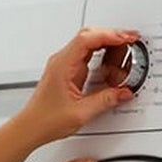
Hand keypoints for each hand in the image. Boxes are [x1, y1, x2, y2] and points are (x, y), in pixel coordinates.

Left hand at [19, 27, 140, 145]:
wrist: (31, 127)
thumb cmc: (46, 119)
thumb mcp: (81, 112)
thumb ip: (106, 100)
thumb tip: (124, 92)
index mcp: (63, 65)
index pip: (88, 39)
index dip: (110, 35)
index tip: (127, 38)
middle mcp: (62, 60)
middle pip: (89, 36)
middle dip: (112, 36)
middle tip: (131, 40)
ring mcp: (64, 64)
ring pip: (88, 44)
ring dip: (107, 44)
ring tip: (125, 51)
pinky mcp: (67, 71)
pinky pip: (86, 55)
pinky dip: (101, 55)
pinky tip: (111, 62)